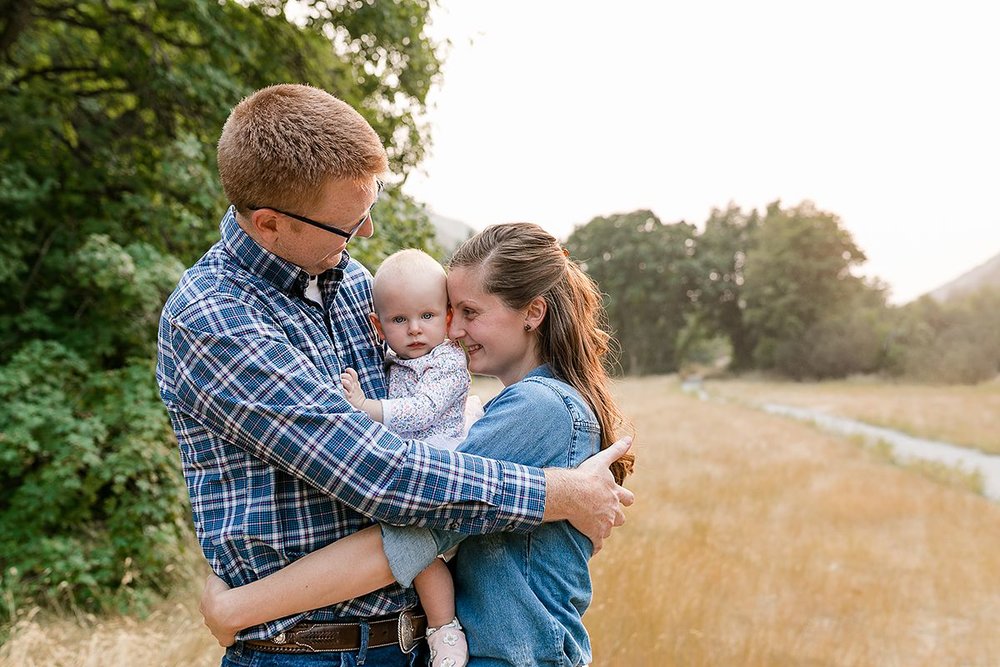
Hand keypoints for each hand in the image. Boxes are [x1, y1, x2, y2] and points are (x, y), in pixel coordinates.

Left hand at [200, 572, 237, 646]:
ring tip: (237, 618)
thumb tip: (213, 577)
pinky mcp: (224, 640)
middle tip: (232, 608)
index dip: (217, 601)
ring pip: (219, 628)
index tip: (226, 597)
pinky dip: (231, 638)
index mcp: (204, 606)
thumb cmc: (220, 592)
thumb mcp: (213, 579)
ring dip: (226, 624)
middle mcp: (207, 620)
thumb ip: (212, 579)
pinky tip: (238, 633)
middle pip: (212, 617)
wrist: (226, 610)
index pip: (208, 603)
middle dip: (220, 614)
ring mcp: (215, 631)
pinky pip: (227, 640)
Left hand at [340, 367, 365, 408]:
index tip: (346, 370)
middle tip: (341, 377)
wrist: (362, 404)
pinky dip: (341, 388)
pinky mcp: (349, 397)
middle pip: (348, 377)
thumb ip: (354, 381)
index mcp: (355, 383)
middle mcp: (353, 386)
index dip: (350, 370)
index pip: (354, 374)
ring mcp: (351, 391)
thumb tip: (350, 375)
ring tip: (340, 382)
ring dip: (342, 381)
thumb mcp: (357, 386)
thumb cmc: (358, 395)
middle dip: (343, 375)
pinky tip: (339, 388)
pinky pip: (344, 391)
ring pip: (347, 382)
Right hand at [544, 436, 633, 553]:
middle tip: (605, 515)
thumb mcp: (602, 460)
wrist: (571, 493)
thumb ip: (616, 450)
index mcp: (615, 494)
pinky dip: (594, 546)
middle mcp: (613, 510)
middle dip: (615, 517)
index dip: (624, 499)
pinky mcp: (595, 534)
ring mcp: (604, 524)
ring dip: (602, 530)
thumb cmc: (586, 476)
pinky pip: (597, 545)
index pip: (628, 498)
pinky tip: (589, 547)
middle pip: (620, 518)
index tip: (621, 499)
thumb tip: (630, 438)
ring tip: (592, 529)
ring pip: (608, 530)